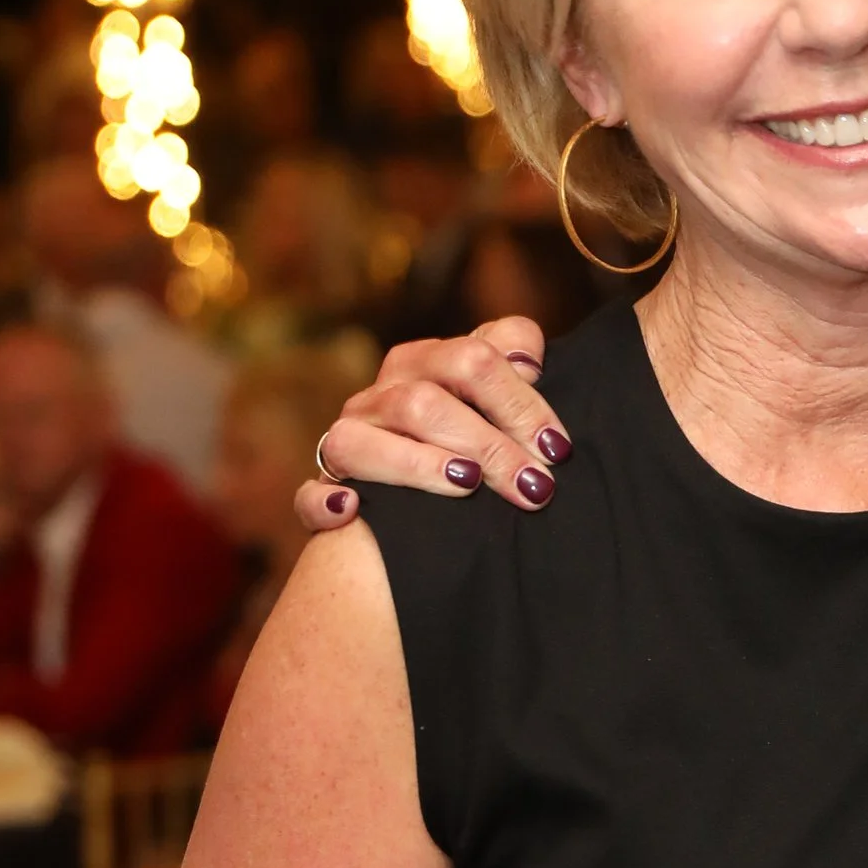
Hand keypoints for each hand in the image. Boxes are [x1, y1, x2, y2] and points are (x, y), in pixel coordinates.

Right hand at [296, 320, 566, 534]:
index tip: (557, 448)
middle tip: (535, 486)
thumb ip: (510, 356)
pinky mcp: (324, 489)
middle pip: (424, 402)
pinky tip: (353, 510)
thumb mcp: (496, 390)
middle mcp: (380, 396)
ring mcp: (348, 440)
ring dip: (418, 464)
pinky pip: (310, 495)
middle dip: (487, 443)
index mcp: (423, 362)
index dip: (520, 400)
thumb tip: (528, 360)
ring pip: (364, 439)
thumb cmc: (472, 436)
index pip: (472, 358)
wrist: (420, 503)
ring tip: (467, 483)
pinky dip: (325, 502)